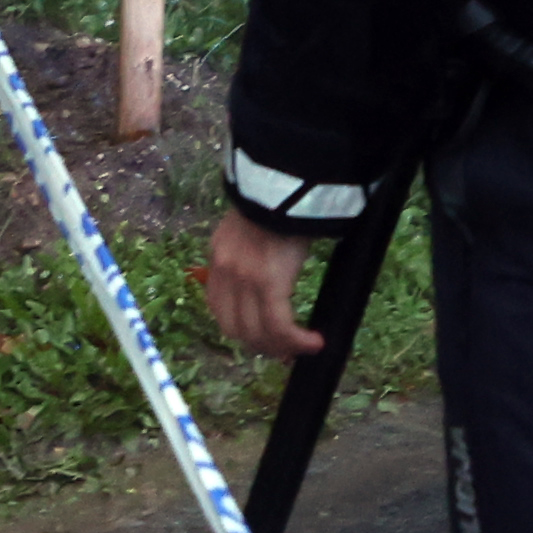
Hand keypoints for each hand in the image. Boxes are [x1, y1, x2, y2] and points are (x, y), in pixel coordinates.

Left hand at [199, 206, 327, 358]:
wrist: (282, 183)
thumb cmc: (276, 202)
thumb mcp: (250, 229)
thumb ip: (250, 253)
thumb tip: (269, 273)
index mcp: (218, 259)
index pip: (219, 310)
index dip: (240, 331)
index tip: (261, 338)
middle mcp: (225, 273)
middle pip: (236, 329)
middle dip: (261, 345)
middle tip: (284, 349)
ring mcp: (244, 280)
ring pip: (257, 333)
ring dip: (280, 347)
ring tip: (301, 347)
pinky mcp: (268, 284)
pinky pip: (279, 326)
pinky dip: (296, 340)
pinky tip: (313, 342)